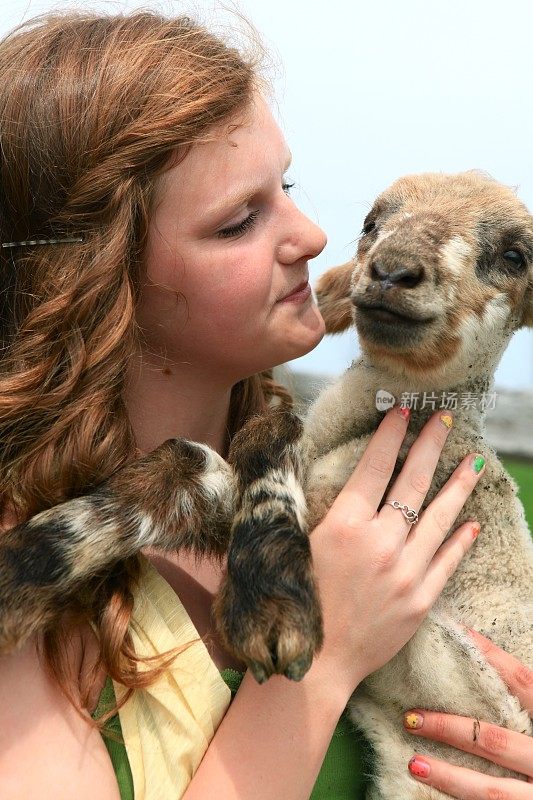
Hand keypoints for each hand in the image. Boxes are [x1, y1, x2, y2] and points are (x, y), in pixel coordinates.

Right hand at [309, 404, 484, 695]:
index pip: (374, 467)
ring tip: (474, 461)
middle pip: (412, 483)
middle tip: (444, 420)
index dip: (390, 435)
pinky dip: (461, 539)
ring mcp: (405, 572)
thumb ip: (306, 510)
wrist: (314, 666)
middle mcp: (380, 543)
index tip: (402, 411)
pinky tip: (472, 521)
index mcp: (343, 526)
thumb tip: (317, 476)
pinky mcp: (420, 600)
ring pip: (440, 518)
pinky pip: (447, 561)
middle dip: (429, 446)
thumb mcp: (288, 547)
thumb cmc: (293, 604)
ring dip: (458, 485)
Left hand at [404, 628, 532, 797]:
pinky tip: (432, 787)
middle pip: (495, 740)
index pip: (522, 681)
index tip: (457, 635)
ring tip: (414, 762)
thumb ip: (520, 704)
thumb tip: (483, 671)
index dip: (490, 656)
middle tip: (411, 716)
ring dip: (448, 775)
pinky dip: (460, 797)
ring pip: (491, 788)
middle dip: (449, 729)